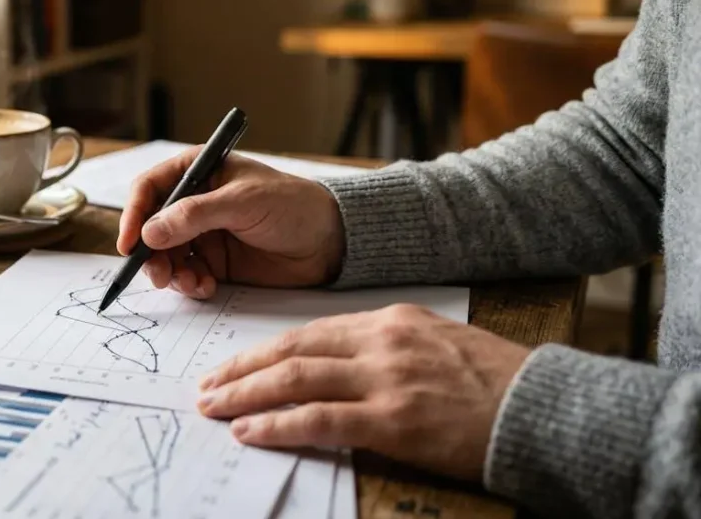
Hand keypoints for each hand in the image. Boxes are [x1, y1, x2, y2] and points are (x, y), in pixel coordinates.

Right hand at [116, 146, 345, 296]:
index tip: (129, 242)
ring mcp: (202, 234)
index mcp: (197, 172)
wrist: (330, 241)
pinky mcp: (214, 262)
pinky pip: (186, 275)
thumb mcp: (243, 203)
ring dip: (169, 272)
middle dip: (149, 252)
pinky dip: (189, 284)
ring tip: (189, 282)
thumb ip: (195, 215)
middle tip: (158, 274)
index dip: (133, 214)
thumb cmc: (292, 205)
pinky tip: (206, 287)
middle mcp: (193, 202)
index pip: (150, 189)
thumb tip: (150, 232)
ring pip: (164, 255)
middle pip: (150, 227)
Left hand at [196, 304, 531, 480]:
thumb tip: (335, 370)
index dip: (263, 350)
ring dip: (246, 395)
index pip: (309, 331)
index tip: (233, 365)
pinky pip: (320, 420)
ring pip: (296, 379)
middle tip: (206, 387)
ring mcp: (387, 380)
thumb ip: (385, 351)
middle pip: (292, 350)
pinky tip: (250, 432)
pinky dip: (278, 425)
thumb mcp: (437, 345)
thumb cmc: (496, 383)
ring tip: (213, 408)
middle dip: (242, 369)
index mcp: (391, 320)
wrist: (546, 409)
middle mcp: (383, 342)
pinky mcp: (395, 420)